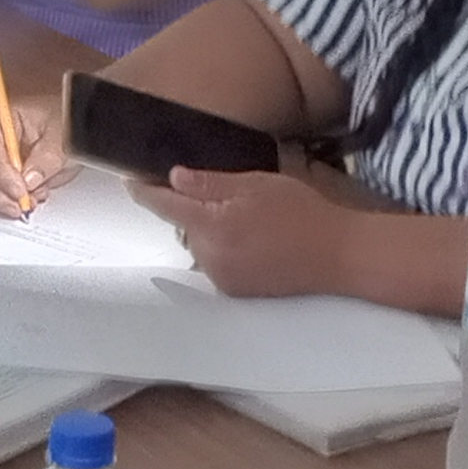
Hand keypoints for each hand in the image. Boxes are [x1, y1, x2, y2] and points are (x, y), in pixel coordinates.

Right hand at [0, 87, 70, 215]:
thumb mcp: (62, 136)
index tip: (19, 192)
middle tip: (17, 206)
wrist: (68, 121)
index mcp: (0, 116)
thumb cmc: (62, 117)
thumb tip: (29, 181)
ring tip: (25, 203)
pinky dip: (2, 199)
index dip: (1, 176)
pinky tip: (26, 198)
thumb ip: (46, 158)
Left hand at [151, 166, 355, 296]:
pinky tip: (254, 243)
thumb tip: (174, 177)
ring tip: (251, 222)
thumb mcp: (256, 184)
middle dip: (194, 209)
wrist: (337, 256)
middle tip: (232, 196)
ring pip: (199, 245)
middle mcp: (209, 256)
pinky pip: (216, 264)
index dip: (145, 191)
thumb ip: (210, 182)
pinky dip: (224, 251)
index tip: (130, 180)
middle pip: (183, 225)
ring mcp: (221, 278)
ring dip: (210, 231)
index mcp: (212, 225)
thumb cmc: (303, 215)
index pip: (164, 205)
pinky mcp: (234, 291)